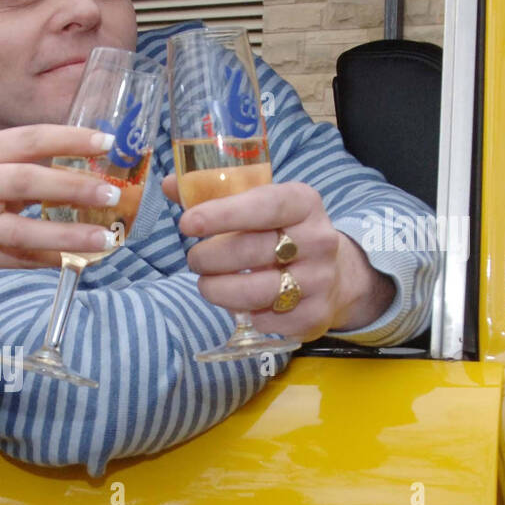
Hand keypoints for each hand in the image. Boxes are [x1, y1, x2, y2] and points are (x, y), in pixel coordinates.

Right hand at [0, 125, 122, 276]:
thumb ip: (26, 160)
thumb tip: (88, 162)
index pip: (31, 139)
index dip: (70, 140)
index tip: (107, 142)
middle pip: (27, 182)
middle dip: (73, 187)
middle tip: (111, 193)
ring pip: (23, 230)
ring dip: (67, 235)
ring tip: (104, 238)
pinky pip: (17, 258)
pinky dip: (49, 259)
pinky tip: (76, 258)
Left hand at [171, 179, 394, 340]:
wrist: (334, 273)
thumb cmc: (280, 232)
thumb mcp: (257, 203)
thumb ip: (213, 192)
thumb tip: (170, 184)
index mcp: (303, 203)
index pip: (264, 206)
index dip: (223, 214)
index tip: (187, 223)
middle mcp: (318, 240)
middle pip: (251, 251)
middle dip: (209, 258)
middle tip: (194, 259)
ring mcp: (320, 280)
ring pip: (255, 291)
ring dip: (217, 290)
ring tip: (206, 284)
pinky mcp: (314, 315)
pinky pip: (265, 320)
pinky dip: (242, 313)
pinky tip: (240, 302)